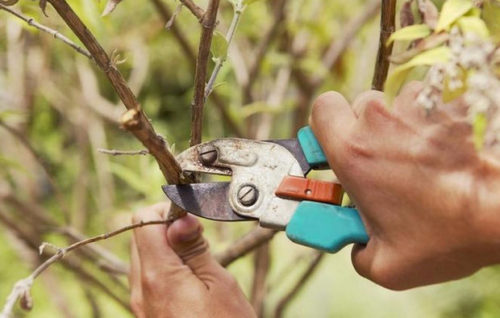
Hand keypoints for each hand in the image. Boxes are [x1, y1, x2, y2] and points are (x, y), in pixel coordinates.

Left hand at [129, 203, 254, 317]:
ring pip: (143, 258)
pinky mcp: (147, 315)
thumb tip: (179, 217)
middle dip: (166, 228)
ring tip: (198, 260)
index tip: (190, 216)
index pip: (143, 221)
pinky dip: (165, 268)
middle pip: (140, 238)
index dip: (166, 211)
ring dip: (167, 248)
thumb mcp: (219, 284)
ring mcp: (141, 305)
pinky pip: (148, 279)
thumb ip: (194, 248)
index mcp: (157, 276)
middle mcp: (140, 290)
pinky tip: (191, 278)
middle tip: (198, 237)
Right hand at [310, 82, 499, 289]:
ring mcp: (417, 108)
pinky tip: (445, 150)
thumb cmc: (449, 234)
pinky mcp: (449, 103)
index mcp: (354, 153)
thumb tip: (356, 245)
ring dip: (401, 126)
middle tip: (381, 159)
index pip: (322, 109)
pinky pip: (429, 104)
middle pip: (361, 105)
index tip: (335, 144)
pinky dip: (431, 122)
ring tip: (420, 159)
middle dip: (366, 128)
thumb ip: (357, 253)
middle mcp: (381, 122)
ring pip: (397, 104)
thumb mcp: (389, 266)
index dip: (327, 124)